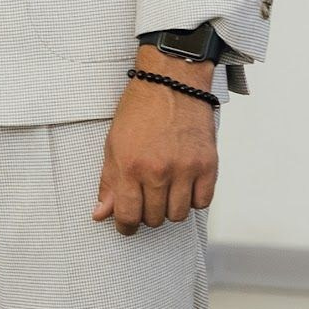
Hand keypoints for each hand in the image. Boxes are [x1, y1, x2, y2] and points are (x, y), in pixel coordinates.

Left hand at [93, 49, 218, 234]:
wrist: (172, 82)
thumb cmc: (140, 110)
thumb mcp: (113, 144)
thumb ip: (109, 182)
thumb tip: (102, 214)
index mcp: (130, 166)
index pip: (128, 216)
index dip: (126, 226)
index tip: (127, 224)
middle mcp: (158, 171)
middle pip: (154, 218)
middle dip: (147, 214)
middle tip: (147, 198)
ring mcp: (185, 169)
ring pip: (178, 215)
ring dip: (170, 209)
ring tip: (166, 191)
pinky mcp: (207, 165)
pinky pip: (202, 202)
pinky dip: (193, 199)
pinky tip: (184, 186)